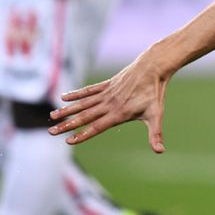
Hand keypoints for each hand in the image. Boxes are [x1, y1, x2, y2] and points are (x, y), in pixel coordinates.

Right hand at [49, 53, 169, 152]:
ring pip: (83, 103)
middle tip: (51, 131)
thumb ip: (155, 134)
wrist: (153, 67)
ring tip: (52, 116)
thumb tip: (160, 151)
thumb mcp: (156, 114)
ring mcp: (107, 93)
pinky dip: (76, 94)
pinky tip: (64, 97)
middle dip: (67, 124)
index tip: (68, 140)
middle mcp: (110, 104)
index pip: (97, 126)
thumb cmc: (155, 92)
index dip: (83, 134)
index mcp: (119, 113)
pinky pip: (89, 90)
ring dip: (67, 110)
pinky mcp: (107, 84)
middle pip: (85, 116)